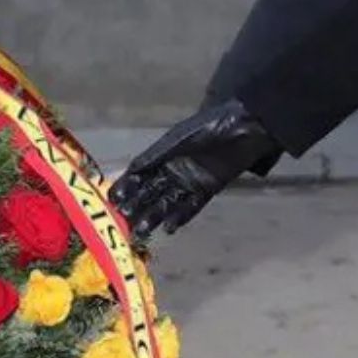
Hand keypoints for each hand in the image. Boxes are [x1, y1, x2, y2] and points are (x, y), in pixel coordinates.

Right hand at [109, 99, 279, 237]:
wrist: (244, 127)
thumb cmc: (208, 127)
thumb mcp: (179, 139)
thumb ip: (156, 156)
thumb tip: (130, 171)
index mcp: (163, 155)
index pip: (139, 175)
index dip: (127, 186)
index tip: (113, 200)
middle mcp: (173, 169)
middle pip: (151, 192)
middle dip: (137, 206)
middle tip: (125, 221)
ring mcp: (190, 181)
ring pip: (167, 203)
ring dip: (154, 216)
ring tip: (143, 230)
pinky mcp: (207, 189)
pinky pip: (190, 207)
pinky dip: (179, 218)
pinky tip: (169, 229)